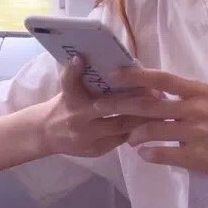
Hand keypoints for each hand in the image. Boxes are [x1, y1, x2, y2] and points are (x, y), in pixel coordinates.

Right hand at [41, 56, 156, 157]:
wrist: (46, 133)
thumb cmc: (64, 104)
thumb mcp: (67, 87)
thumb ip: (75, 74)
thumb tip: (82, 56)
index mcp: (73, 101)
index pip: (91, 90)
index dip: (118, 86)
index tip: (141, 80)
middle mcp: (80, 121)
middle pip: (115, 111)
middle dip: (138, 102)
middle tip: (158, 94)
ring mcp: (89, 139)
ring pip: (121, 128)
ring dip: (142, 118)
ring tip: (161, 108)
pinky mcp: (96, 151)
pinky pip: (120, 140)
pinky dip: (136, 131)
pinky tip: (150, 123)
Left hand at [94, 66, 207, 189]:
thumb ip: (186, 97)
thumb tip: (154, 92)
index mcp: (199, 91)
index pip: (161, 78)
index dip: (134, 76)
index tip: (113, 74)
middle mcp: (195, 108)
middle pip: (149, 104)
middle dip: (120, 105)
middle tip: (100, 107)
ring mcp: (195, 133)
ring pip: (152, 130)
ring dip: (134, 134)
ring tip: (127, 138)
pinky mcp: (196, 157)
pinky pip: (163, 154)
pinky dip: (149, 154)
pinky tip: (143, 155)